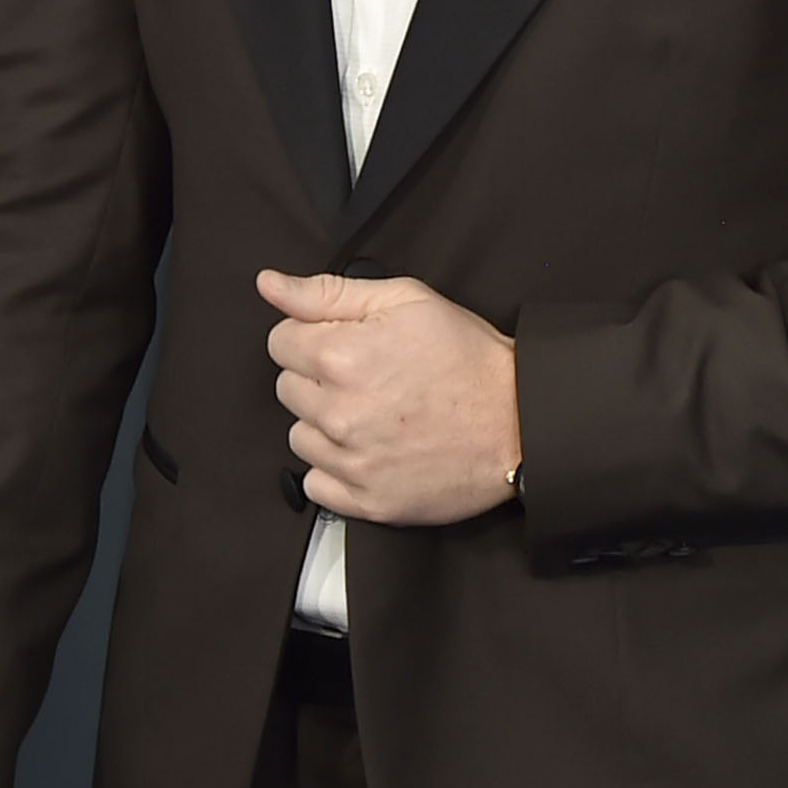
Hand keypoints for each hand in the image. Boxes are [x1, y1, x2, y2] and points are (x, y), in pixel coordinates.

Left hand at [260, 268, 521, 525]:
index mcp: (341, 355)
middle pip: (287, 389)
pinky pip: (317, 484)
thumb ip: (327, 292)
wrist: (519, 422)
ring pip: (299, 437)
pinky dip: (336, 470)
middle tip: (368, 377)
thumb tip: (268, 285)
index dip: (313, 336)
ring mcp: (351, 462)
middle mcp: (338, 412)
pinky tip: (370, 451)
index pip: (280, 343)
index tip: (348, 343)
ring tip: (374, 414)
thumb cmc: (467, 356)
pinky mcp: (367, 501)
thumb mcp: (406, 300)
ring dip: (325, 425)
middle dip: (318, 378)